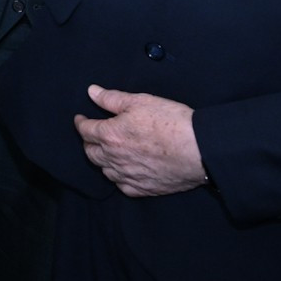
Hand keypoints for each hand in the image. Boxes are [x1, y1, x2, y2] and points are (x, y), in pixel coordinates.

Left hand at [74, 86, 206, 196]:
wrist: (200, 149)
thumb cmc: (171, 121)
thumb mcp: (139, 101)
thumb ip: (112, 98)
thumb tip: (92, 92)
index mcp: (110, 135)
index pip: (85, 130)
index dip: (81, 123)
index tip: (80, 119)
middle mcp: (115, 159)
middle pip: (91, 153)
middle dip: (88, 142)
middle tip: (92, 135)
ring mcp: (128, 176)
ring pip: (105, 170)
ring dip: (102, 161)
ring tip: (106, 152)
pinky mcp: (144, 189)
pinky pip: (123, 186)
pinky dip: (119, 178)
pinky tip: (123, 172)